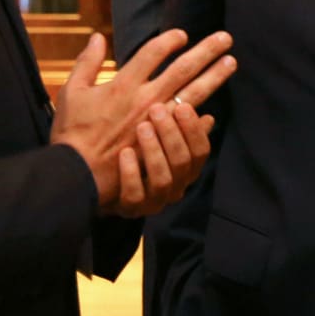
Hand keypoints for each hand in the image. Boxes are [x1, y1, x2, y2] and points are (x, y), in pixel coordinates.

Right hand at [49, 28, 235, 212]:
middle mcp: (145, 100)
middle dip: (206, 51)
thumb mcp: (72, 92)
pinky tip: (213, 113)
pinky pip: (187, 130)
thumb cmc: (71, 133)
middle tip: (226, 38)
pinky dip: (201, 120)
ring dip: (214, 77)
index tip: (182, 35)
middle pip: (183, 69)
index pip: (153, 52)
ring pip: (193, 94)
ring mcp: (156, 123)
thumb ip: (87, 62)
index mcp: (123, 84)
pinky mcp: (161, 145)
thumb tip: (97, 36)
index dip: (170, 40)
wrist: (76, 174)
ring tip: (231, 63)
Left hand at [110, 97, 217, 218]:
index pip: (201, 151)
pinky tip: (125, 152)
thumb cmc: (139, 153)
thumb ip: (182, 129)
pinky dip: (131, 173)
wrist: (105, 183)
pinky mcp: (132, 209)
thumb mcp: (162, 138)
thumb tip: (209, 119)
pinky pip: (135, 196)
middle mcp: (176, 187)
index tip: (181, 106)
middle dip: (171, 133)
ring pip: (162, 180)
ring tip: (142, 127)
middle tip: (156, 109)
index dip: (193, 129)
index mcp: (188, 170)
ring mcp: (155, 201)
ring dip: (153, 151)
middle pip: (182, 162)